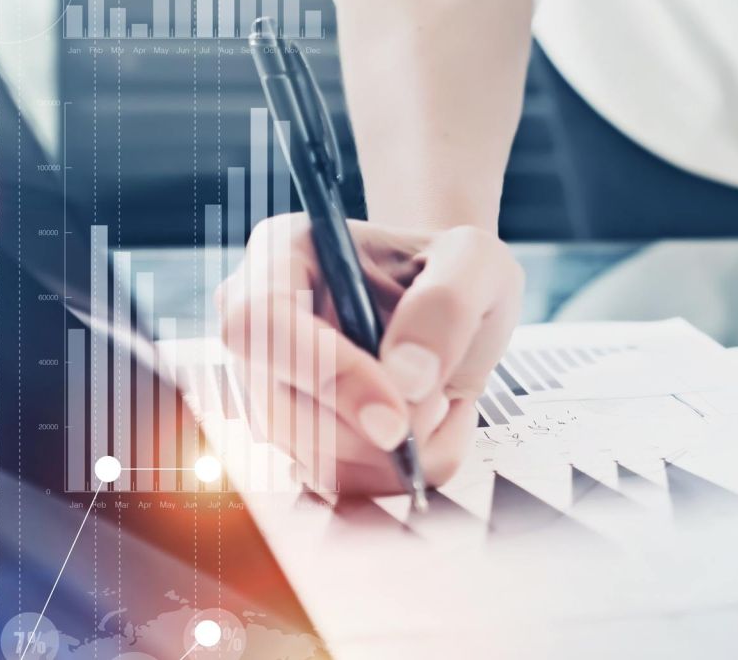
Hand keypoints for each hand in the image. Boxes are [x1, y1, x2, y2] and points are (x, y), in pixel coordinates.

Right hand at [216, 216, 522, 493]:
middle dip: (370, 434)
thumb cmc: (453, 269)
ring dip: (391, 456)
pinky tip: (432, 428)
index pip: (262, 325)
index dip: (325, 377)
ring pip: (311, 459)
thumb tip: (405, 380)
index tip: (395, 417)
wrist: (454, 304)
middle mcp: (263, 328)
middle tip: (438, 406)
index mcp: (283, 255)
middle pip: (280, 410)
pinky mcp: (300, 438)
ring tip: (442, 403)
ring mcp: (273, 390)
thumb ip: (446, 306)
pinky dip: (399, 471)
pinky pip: (342, 483)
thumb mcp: (475, 261)